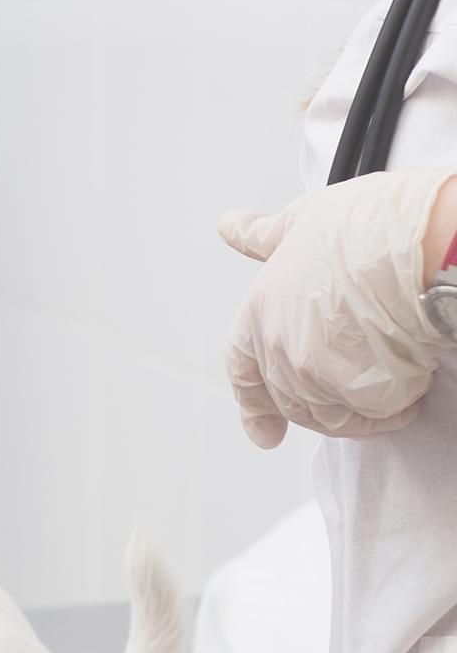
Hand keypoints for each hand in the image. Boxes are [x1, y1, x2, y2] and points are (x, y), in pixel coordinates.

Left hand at [218, 169, 456, 447]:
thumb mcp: (303, 220)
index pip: (242, 371)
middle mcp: (280, 349)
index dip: (252, 405)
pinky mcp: (360, 393)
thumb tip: (232, 227)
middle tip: (353, 390)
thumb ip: (265, 237)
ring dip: (356, 408)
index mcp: (259, 311)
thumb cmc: (370, 226)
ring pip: (330, 413)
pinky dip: (390, 408)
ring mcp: (317, 376)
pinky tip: (409, 386)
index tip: (264, 433)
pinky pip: (372, 415)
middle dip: (320, 400)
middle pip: (290, 399)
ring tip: (389, 379)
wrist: (421, 247)